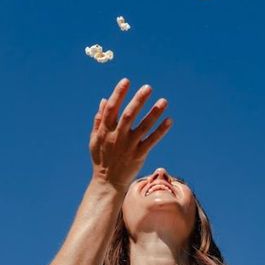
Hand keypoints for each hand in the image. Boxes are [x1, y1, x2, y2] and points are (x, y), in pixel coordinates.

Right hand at [89, 78, 171, 192]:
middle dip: (138, 100)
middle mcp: (117, 137)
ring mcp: (129, 146)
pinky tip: (169, 120)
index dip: (118, 94)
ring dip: (154, 113)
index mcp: (105, 131)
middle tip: (148, 87)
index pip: (111, 108)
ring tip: (164, 101)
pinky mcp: (139, 155)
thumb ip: (99, 120)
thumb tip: (103, 100)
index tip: (126, 81)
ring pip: (143, 127)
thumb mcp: (95, 139)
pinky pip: (152, 141)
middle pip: (128, 115)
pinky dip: (161, 131)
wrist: (107, 183)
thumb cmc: (101, 159)